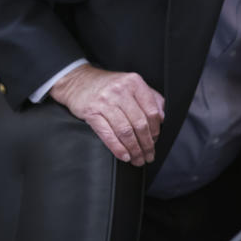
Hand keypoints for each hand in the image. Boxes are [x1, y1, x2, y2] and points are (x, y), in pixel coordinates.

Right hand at [49, 64, 164, 166]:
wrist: (78, 81)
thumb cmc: (109, 86)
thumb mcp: (131, 84)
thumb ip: (151, 98)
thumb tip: (162, 118)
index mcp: (134, 82)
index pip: (151, 111)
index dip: (156, 130)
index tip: (156, 140)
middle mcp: (120, 90)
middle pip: (139, 124)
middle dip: (147, 144)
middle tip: (149, 155)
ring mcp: (104, 102)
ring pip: (125, 131)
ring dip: (134, 149)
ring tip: (138, 159)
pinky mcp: (91, 113)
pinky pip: (107, 134)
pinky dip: (118, 148)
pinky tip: (124, 156)